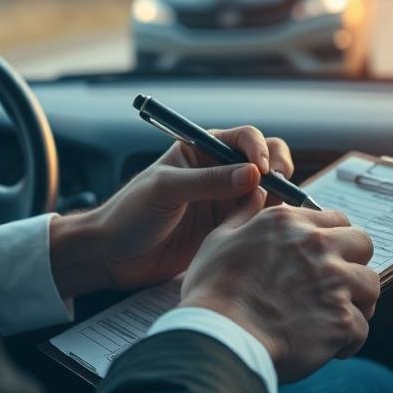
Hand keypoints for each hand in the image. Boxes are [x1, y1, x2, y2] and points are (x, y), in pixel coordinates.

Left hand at [48, 126, 293, 297]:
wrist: (113, 255)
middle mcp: (219, 171)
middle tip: (278, 187)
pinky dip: (269, 220)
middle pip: (265, 159)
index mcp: (202, 149)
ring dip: (277, 195)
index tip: (262, 170)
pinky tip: (265, 229)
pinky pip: (259, 218)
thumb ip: (209, 181)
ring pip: (268, 190)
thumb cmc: (130, 213)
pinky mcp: (228, 227)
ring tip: (271, 212)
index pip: (244, 138)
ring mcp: (226, 200)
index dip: (259, 150)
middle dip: (278, 169)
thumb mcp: (166, 189)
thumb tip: (253, 175)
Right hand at [178, 203, 379, 382]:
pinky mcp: (341, 320)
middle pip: (363, 244)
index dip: (334, 238)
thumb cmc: (213, 291)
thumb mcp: (220, 238)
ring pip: (371, 285)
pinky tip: (330, 345)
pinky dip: (349, 339)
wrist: (220, 338)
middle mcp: (317, 245)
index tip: (325, 256)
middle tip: (337, 284)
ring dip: (358, 300)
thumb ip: (244, 213)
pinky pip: (362, 328)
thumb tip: (253, 191)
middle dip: (354, 263)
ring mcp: (333, 282)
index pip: (337, 218)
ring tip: (337, 315)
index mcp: (289, 222)